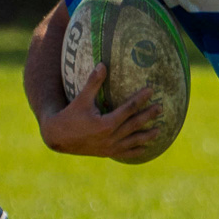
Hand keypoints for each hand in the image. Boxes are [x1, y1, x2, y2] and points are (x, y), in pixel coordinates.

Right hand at [39, 64, 162, 158]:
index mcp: (105, 123)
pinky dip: (136, 151)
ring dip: (147, 136)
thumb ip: (93, 83)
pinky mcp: (106, 153)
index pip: (128, 109)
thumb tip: (102, 65)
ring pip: (133, 141)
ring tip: (159, 130)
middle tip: (161, 108)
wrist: (58, 137)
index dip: (141, 99)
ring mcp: (109, 147)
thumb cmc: (69, 116)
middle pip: (134, 124)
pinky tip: (145, 148)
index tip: (151, 91)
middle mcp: (110, 137)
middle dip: (148, 116)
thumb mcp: (81, 99)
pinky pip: (125, 153)